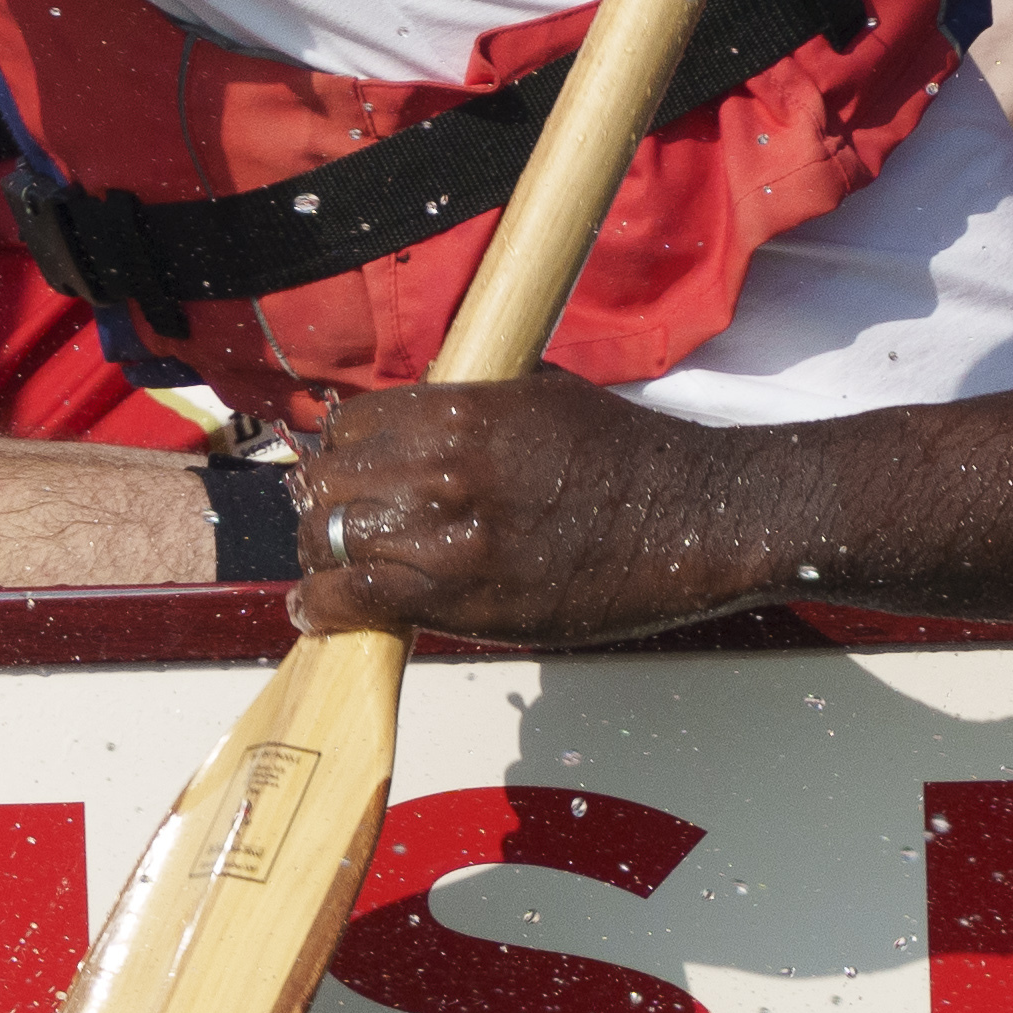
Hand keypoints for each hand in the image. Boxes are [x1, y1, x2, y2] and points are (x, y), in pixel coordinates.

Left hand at [285, 367, 796, 646]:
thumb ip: (465, 413)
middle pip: (328, 483)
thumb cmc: (631, 458)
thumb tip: (412, 426)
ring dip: (323, 557)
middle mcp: (442, 465)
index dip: (339, 452)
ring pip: (331, 541)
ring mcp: (449, 533)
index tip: (343, 473)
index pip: (350, 426)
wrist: (697, 517)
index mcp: (458, 409)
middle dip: (321, 504)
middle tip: (329, 524)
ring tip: (327, 572)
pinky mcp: (464, 596)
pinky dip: (325, 608)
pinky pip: (357, 600)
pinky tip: (316, 612)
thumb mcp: (539, 400)